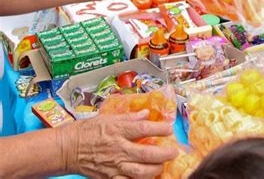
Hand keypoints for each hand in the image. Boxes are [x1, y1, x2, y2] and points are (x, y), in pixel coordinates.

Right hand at [60, 110, 177, 178]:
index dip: (160, 129)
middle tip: (174, 152)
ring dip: (155, 169)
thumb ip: (129, 117)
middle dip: (164, 154)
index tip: (170, 129)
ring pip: (140, 172)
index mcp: (118, 131)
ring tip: (161, 166)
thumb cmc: (86, 131)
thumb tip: (146, 113)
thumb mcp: (108, 118)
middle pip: (146, 153)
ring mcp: (114, 166)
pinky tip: (147, 178)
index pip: (143, 129)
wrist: (67, 149)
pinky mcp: (109, 178)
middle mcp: (118, 149)